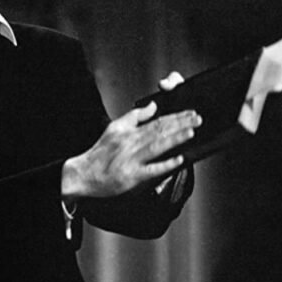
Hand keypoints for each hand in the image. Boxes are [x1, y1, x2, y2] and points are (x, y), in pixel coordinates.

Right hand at [62, 74, 199, 198]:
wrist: (84, 174)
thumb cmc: (100, 153)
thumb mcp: (114, 127)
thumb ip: (135, 116)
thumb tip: (153, 105)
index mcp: (128, 131)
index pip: (156, 121)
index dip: (175, 116)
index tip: (190, 113)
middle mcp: (131, 144)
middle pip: (159, 131)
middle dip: (180, 124)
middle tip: (197, 119)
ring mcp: (132, 160)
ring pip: (157, 146)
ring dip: (175, 139)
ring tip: (191, 132)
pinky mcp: (131, 176)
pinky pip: (151, 169)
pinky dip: (166, 164)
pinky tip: (179, 160)